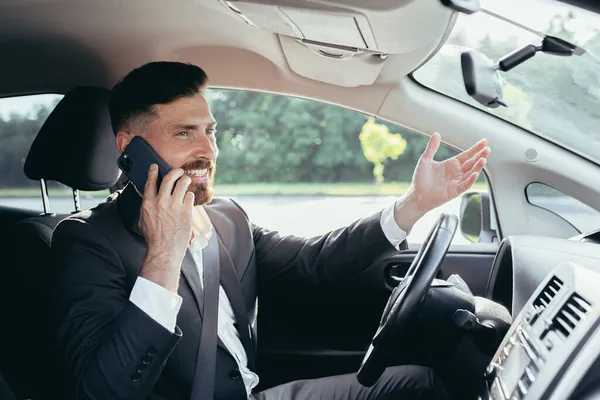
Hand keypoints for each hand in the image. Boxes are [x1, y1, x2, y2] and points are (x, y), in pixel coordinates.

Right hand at [139, 164, 194, 291]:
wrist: (164, 249)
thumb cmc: (154, 237)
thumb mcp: (143, 219)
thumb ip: (147, 206)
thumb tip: (149, 197)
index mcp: (149, 203)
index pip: (150, 182)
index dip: (153, 172)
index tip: (155, 166)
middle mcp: (162, 201)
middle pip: (169, 178)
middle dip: (175, 171)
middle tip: (178, 171)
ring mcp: (175, 205)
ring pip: (183, 184)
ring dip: (185, 180)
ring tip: (186, 180)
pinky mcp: (186, 211)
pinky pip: (190, 196)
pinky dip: (189, 196)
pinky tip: (188, 198)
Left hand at [394, 133, 489, 231]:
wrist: (416, 195)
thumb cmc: (420, 179)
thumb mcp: (425, 160)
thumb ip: (432, 148)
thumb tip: (436, 134)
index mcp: (451, 164)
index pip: (466, 155)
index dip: (475, 149)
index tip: (484, 142)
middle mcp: (456, 172)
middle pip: (471, 163)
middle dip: (480, 156)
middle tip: (487, 149)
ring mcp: (457, 182)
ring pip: (471, 173)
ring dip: (477, 167)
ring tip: (483, 159)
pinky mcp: (455, 191)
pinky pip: (465, 185)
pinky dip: (470, 180)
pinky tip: (475, 173)